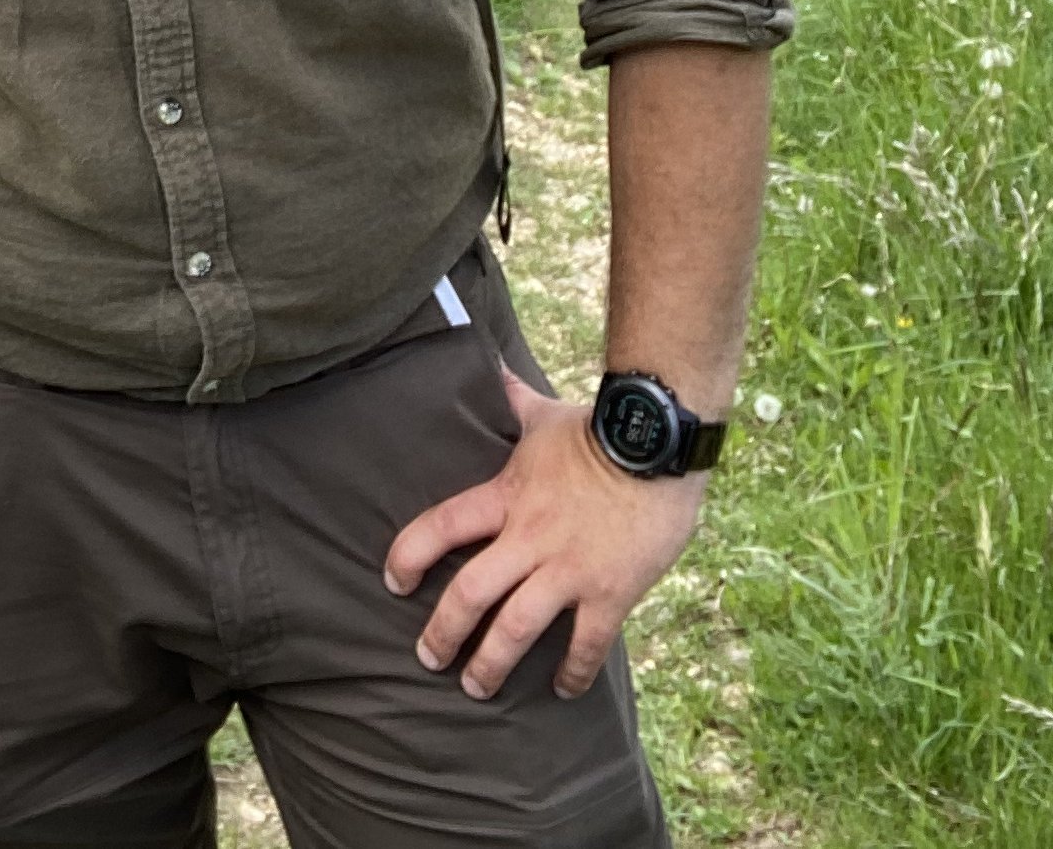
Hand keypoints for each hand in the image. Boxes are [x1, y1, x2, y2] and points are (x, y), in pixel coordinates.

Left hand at [383, 362, 707, 699]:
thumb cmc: (599, 429)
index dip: (409, 556)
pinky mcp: (610, 592)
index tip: (392, 582)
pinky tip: (563, 691)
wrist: (659, 443)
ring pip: (516, 629)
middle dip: (443, 633)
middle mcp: (529, 538)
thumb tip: (487, 362)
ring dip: (491, 665)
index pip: (440, 526)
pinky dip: (572, 673)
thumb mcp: (544, 413)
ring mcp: (569, 569)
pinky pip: (586, 644)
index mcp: (506, 497)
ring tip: (476, 687)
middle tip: (428, 659)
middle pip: (470, 594)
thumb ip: (509, 397)